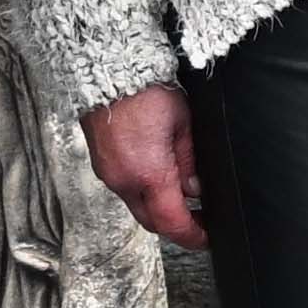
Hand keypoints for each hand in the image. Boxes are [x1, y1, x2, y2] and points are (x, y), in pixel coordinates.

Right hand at [84, 83, 204, 248]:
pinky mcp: (101, 163)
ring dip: (158, 206)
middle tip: (199, 219)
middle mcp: (123, 179)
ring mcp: (108, 172)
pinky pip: (124, 188)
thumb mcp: (184, 125)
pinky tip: (158, 176)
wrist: (109, 68)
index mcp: (148, 172)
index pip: (172, 222)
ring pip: (137, 205)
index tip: (206, 238)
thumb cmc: (148, 89)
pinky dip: (143, 190)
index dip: (192, 236)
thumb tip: (195, 189)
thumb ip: (190, 163)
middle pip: (152, 220)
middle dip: (175, 224)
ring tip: (182, 192)